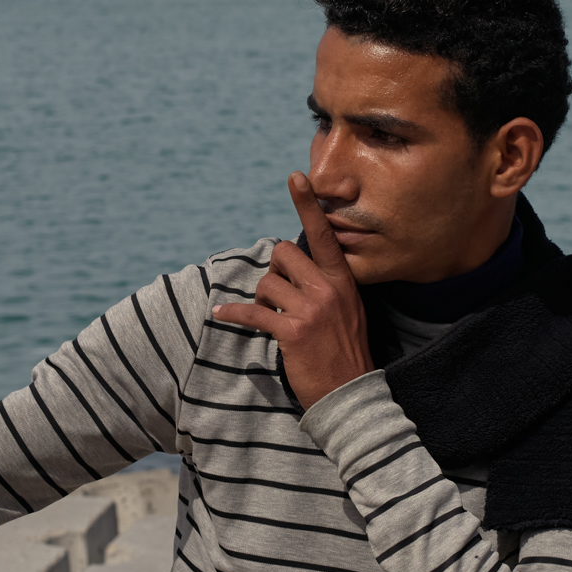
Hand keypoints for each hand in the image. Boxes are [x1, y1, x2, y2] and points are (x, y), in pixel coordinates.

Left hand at [211, 173, 375, 410]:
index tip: (295, 177)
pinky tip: (222, 316)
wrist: (350, 394)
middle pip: (283, 254)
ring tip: (270, 317)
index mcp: (342, 281)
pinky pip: (253, 313)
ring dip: (261, 299)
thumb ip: (325, 284)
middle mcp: (328, 289)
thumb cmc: (343, 351)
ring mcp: (311, 310)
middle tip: (276, 295)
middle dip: (273, 272)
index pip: (323, 235)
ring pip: (267, 283)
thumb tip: (292, 264)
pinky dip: (233, 315)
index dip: (308, 205)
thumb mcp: (347, 309)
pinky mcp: (292, 331)